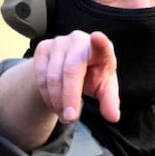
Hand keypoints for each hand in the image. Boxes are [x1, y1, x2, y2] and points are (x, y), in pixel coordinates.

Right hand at [0, 30, 120, 151]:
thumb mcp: (104, 88)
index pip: (101, 44)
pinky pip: (41, 77)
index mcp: (100, 49)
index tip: (97, 37)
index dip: (100, 41)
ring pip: (53, 77)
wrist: (70, 65)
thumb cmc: (93, 74)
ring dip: (57, 101)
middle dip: (69, 97)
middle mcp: (79, 41)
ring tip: (63, 116)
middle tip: (70, 118)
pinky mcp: (43, 48)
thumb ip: (109, 101)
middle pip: (71, 70)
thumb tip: (113, 117)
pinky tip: (54, 105)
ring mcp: (59, 42)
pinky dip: (47, 96)